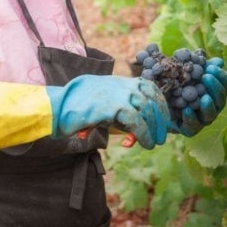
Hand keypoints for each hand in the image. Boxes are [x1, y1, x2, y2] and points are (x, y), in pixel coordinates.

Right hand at [47, 75, 169, 148]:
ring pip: (147, 112)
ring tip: (152, 143)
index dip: (161, 105)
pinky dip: (143, 134)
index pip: (151, 89)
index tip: (165, 120)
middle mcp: (125, 86)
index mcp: (124, 82)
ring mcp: (120, 95)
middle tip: (161, 138)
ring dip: (153, 130)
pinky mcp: (114, 107)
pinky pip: (136, 122)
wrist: (61, 104)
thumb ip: (121, 116)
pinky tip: (143, 143)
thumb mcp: (106, 107)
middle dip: (159, 121)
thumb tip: (132, 138)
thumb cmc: (82, 107)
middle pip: (152, 102)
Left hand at [172, 58, 226, 136]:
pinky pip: (193, 126)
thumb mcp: (186, 72)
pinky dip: (191, 117)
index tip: (211, 67)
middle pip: (220, 100)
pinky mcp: (189, 129)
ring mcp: (202, 120)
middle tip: (206, 77)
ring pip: (210, 115)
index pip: (224, 86)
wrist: (158, 104)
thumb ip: (200, 66)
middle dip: (215, 88)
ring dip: (208, 106)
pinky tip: (186, 109)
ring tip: (204, 97)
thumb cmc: (176, 85)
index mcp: (214, 94)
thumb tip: (219, 62)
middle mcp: (212, 108)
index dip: (220, 77)